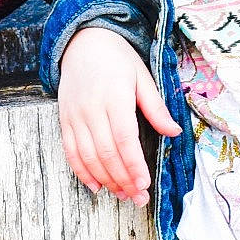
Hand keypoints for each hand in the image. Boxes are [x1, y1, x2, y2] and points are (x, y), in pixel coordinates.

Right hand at [58, 27, 181, 202]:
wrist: (84, 41)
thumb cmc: (118, 59)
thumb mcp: (142, 77)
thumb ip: (156, 107)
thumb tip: (174, 132)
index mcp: (115, 97)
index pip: (124, 139)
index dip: (134, 165)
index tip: (144, 184)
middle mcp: (92, 109)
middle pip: (106, 153)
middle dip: (123, 180)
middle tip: (138, 198)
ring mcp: (75, 116)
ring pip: (88, 157)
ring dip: (105, 180)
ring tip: (122, 195)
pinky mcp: (65, 120)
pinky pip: (71, 152)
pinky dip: (82, 172)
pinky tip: (96, 186)